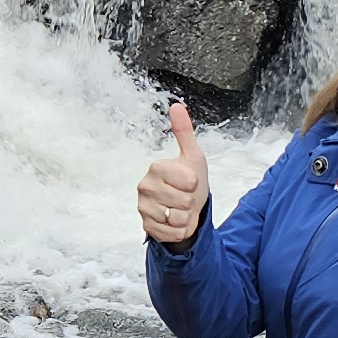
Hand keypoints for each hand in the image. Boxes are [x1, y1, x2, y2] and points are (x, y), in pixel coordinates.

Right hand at [136, 100, 210, 246]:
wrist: (186, 209)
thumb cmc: (190, 181)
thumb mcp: (192, 156)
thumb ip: (184, 132)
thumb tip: (176, 106)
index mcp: (156, 167)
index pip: (187, 181)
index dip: (194, 183)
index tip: (190, 182)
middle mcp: (144, 186)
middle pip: (182, 200)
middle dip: (190, 202)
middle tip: (184, 197)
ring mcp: (143, 207)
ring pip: (176, 217)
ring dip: (184, 216)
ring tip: (179, 208)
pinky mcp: (146, 226)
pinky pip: (172, 232)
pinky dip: (179, 230)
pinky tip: (174, 221)